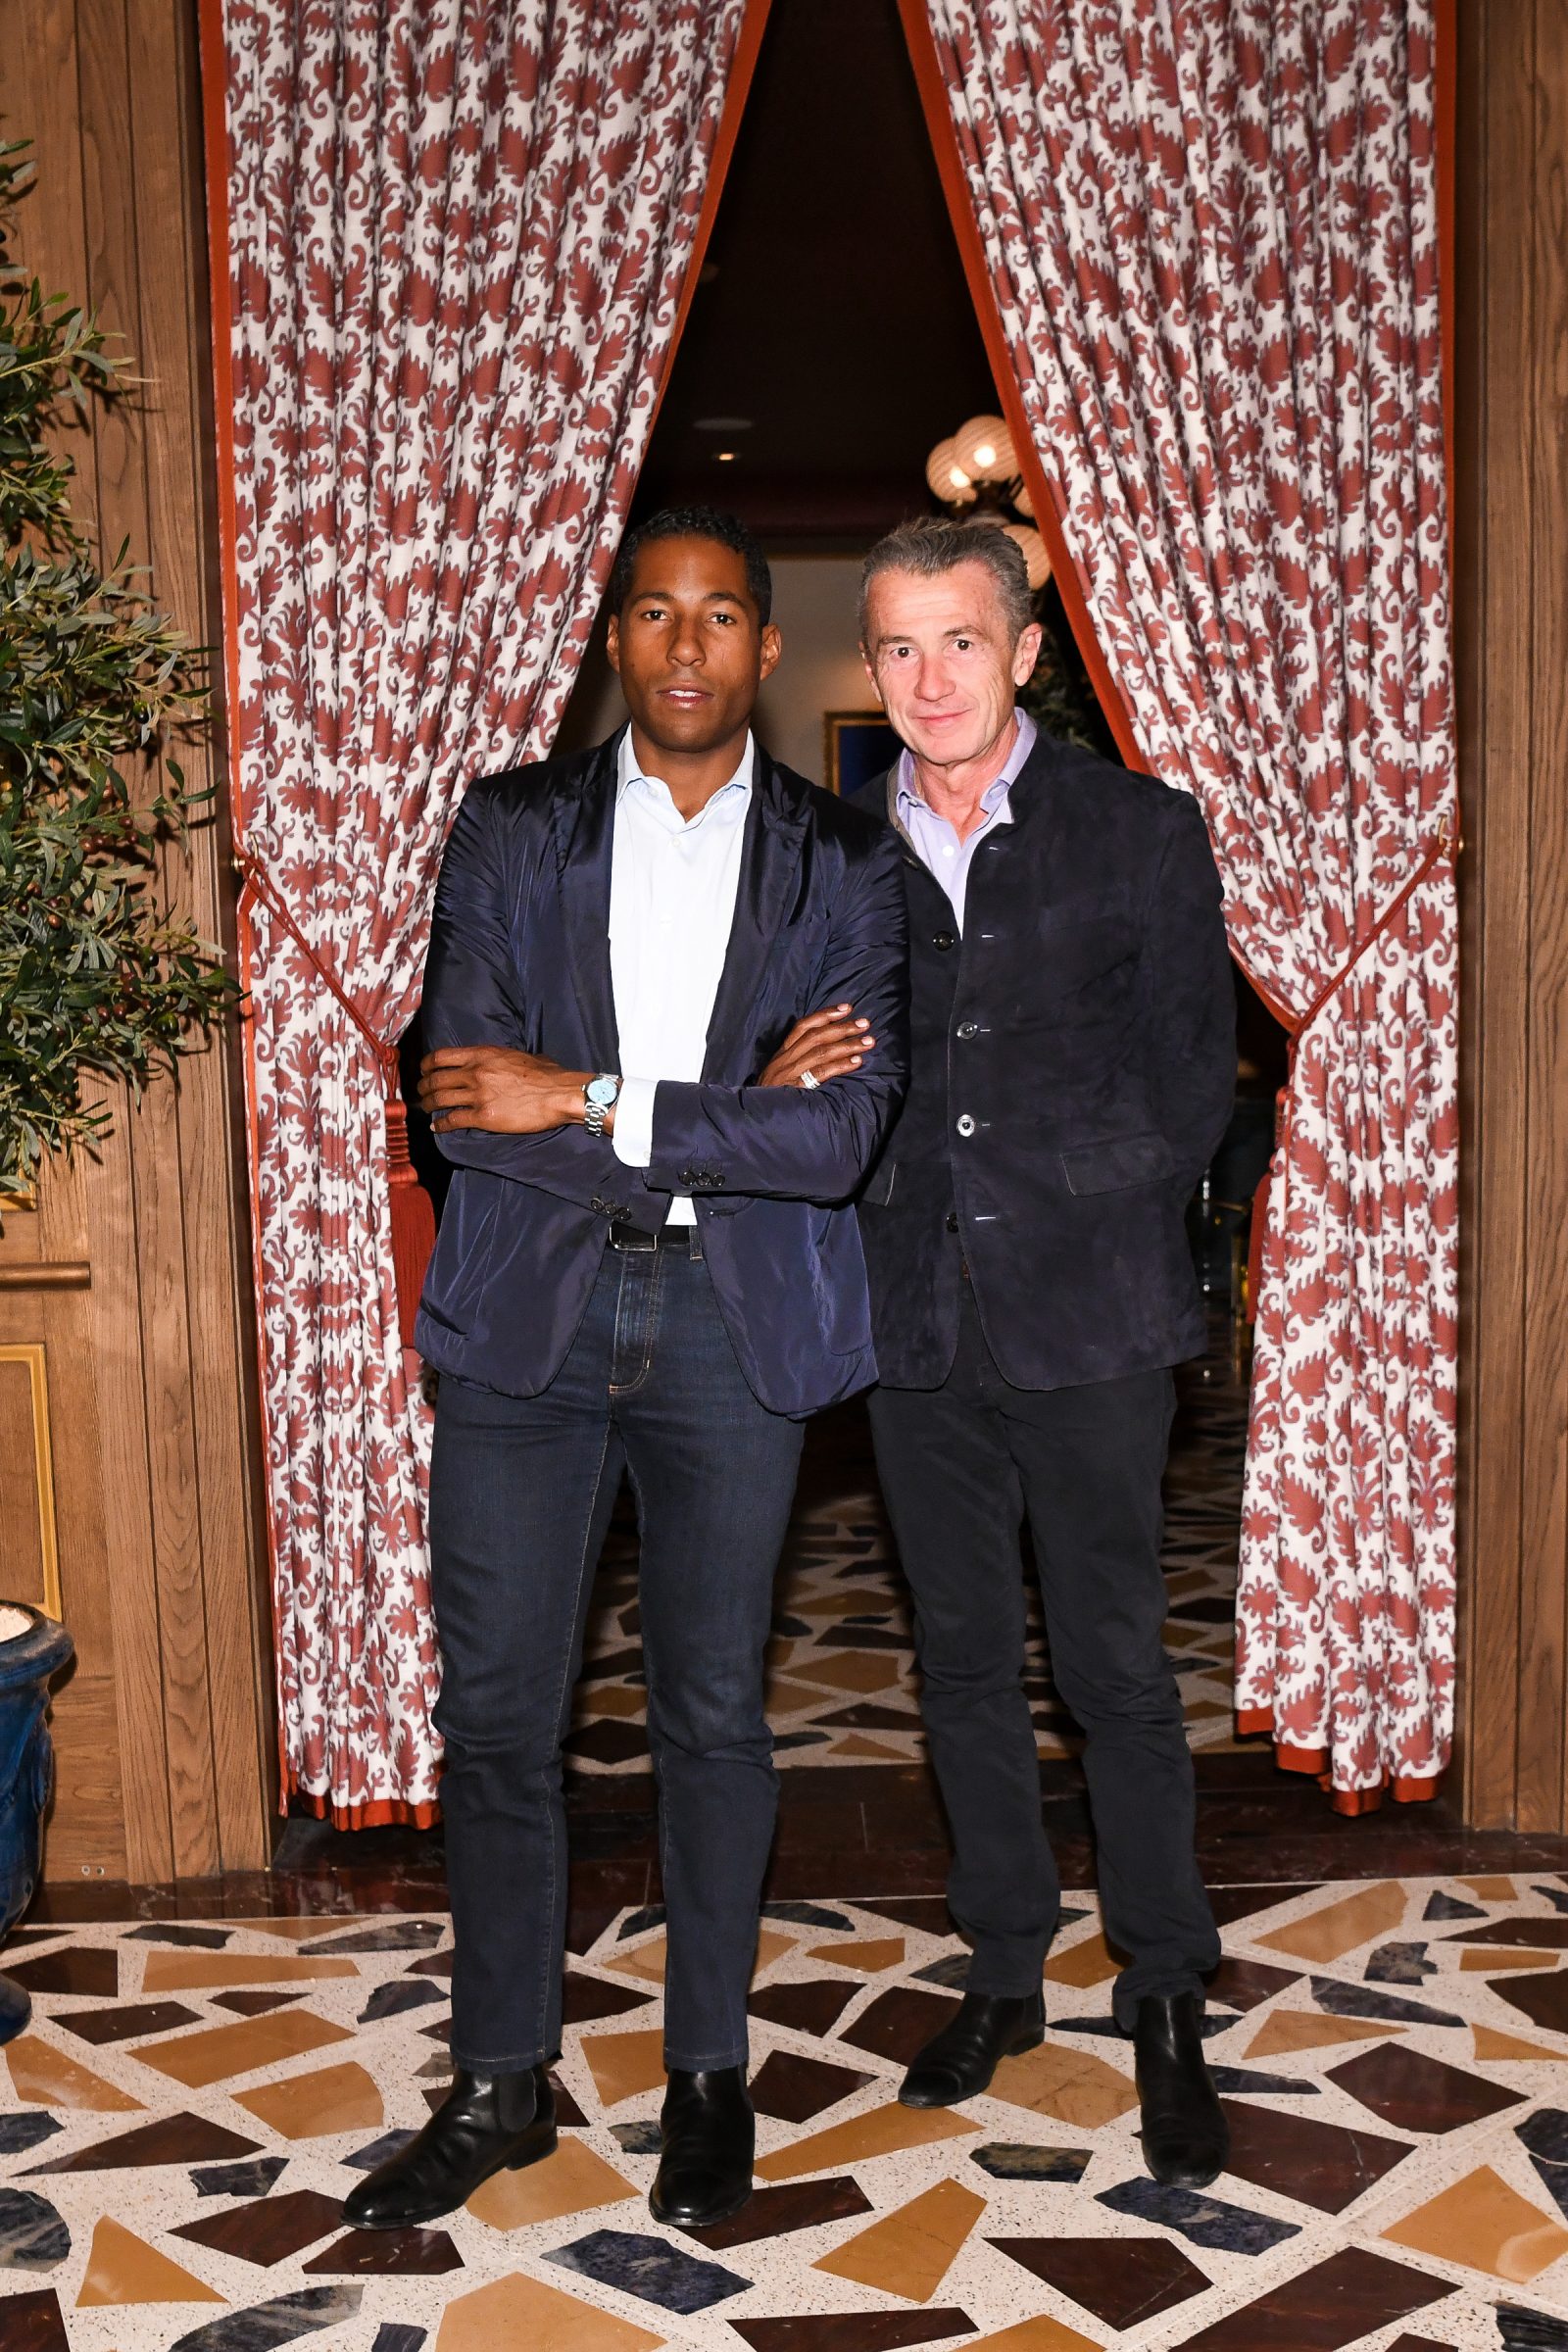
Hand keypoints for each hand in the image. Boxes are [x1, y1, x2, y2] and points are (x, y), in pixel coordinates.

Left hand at [419, 1045, 588, 1134]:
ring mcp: (478, 1095)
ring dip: (429, 1105)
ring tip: (427, 1109)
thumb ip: (501, 1057)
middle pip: (436, 1079)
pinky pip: (454, 1120)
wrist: (559, 1093)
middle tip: (421, 1092)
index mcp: (482, 1054)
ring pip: (441, 1099)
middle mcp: (475, 1072)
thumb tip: (500, 1061)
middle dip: (424, 1087)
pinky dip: (441, 1125)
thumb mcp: (519, 1055)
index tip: (424, 1070)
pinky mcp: (484, 1117)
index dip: (427, 1064)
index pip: (442, 1056)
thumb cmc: (547, 1074)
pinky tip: (437, 1127)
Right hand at [756, 1002, 874, 1088]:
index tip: (846, 1008)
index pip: (803, 1026)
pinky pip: (821, 1073)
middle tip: (864, 1024)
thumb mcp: (779, 1073)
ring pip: (821, 1052)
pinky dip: (841, 1065)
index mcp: (782, 1053)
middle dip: (842, 1028)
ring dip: (848, 1045)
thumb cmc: (771, 1095)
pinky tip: (856, 1061)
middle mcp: (785, 1059)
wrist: (753, 1116)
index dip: (825, 1014)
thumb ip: (797, 1060)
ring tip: (868, 1042)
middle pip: (816, 1036)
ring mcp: (790, 1073)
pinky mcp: (795, 1088)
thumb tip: (827, 1048)